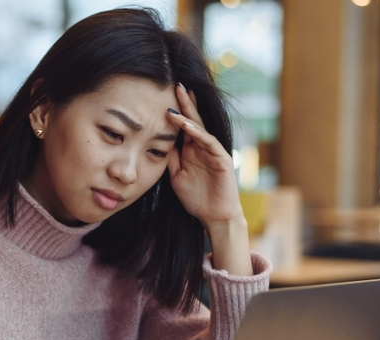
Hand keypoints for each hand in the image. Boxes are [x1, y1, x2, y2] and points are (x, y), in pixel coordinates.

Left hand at [165, 84, 241, 227]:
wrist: (213, 216)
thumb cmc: (195, 198)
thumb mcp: (175, 176)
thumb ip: (170, 159)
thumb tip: (157, 142)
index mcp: (191, 150)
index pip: (182, 126)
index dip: (174, 112)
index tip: (162, 97)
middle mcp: (202, 147)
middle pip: (193, 120)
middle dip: (184, 103)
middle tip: (176, 84)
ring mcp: (213, 151)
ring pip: (200, 128)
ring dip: (189, 114)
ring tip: (179, 98)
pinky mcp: (221, 158)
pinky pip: (208, 142)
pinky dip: (197, 132)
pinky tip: (186, 124)